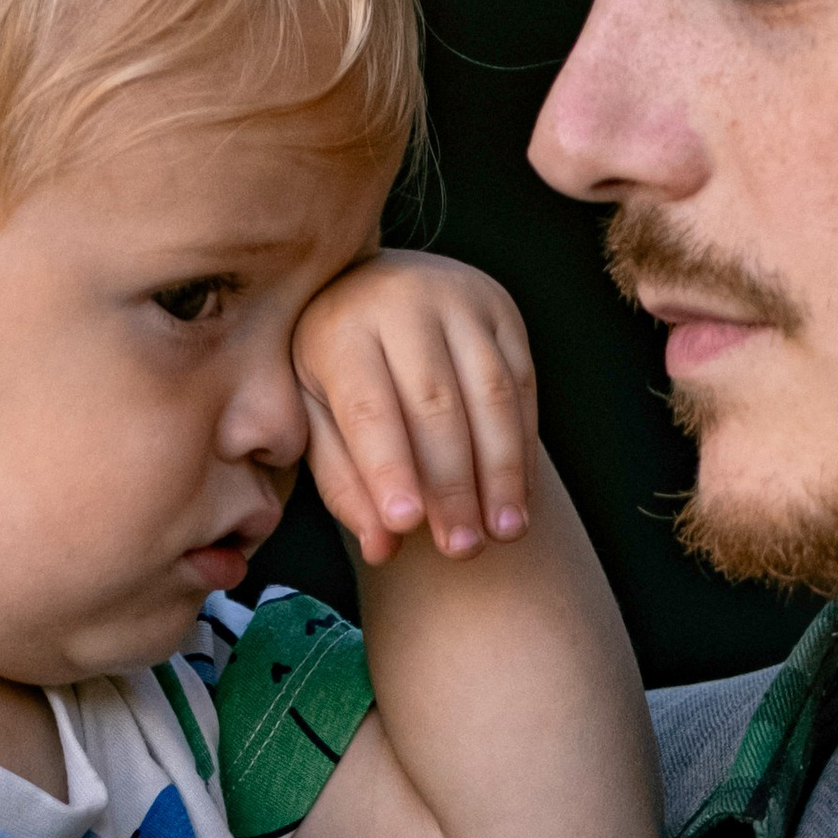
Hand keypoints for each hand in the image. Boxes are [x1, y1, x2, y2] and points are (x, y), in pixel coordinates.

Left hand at [295, 249, 535, 564]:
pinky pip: (522, 385)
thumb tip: (382, 548)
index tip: (405, 525)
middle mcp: (402, 300)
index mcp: (340, 327)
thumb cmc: (336, 368)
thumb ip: (343, 482)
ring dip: (502, 471)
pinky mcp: (503, 311)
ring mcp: (460, 299)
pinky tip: (519, 498)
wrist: (375, 288)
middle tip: (461, 548)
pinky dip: (523, 448)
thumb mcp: (315, 418)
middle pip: (436, 403)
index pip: (368, 406)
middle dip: (452, 484)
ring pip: (491, 393)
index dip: (388, 467)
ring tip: (504, 532)